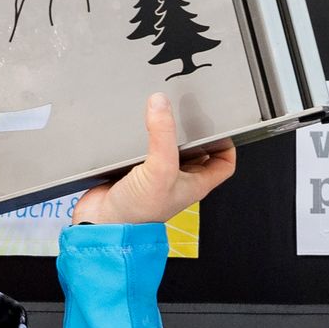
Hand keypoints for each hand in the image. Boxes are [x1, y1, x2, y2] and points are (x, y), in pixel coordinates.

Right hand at [70, 93, 237, 228]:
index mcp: (195, 183)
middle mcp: (178, 179)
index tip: (220, 125)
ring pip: (169, 148)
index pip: (224, 163)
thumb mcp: (161, 169)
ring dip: (167, 133)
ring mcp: (156, 176)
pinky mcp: (134, 171)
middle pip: (196, 151)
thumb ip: (162, 135)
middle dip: (195, 132)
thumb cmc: (138, 213)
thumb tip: (160, 103)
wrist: (102, 223)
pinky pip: (143, 149)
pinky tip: (138, 129)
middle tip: (191, 112)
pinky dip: (142, 138)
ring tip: (165, 115)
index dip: (227, 144)